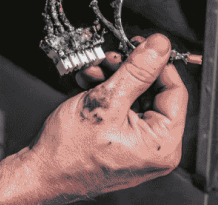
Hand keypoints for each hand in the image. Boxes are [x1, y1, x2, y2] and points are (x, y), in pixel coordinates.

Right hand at [22, 33, 186, 200]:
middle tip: (112, 56)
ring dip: (114, 77)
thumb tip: (159, 47)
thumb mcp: (105, 102)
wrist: (42, 172)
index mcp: (162, 144)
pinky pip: (123, 106)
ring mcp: (139, 144)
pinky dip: (108, 90)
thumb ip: (137, 71)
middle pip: (154, 91)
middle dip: (129, 69)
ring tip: (95, 69)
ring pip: (135, 95)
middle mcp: (155, 147)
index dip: (158, 63)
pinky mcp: (123, 139)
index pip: (175, 90)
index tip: (142, 44)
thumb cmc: (69, 153)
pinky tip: (91, 81)